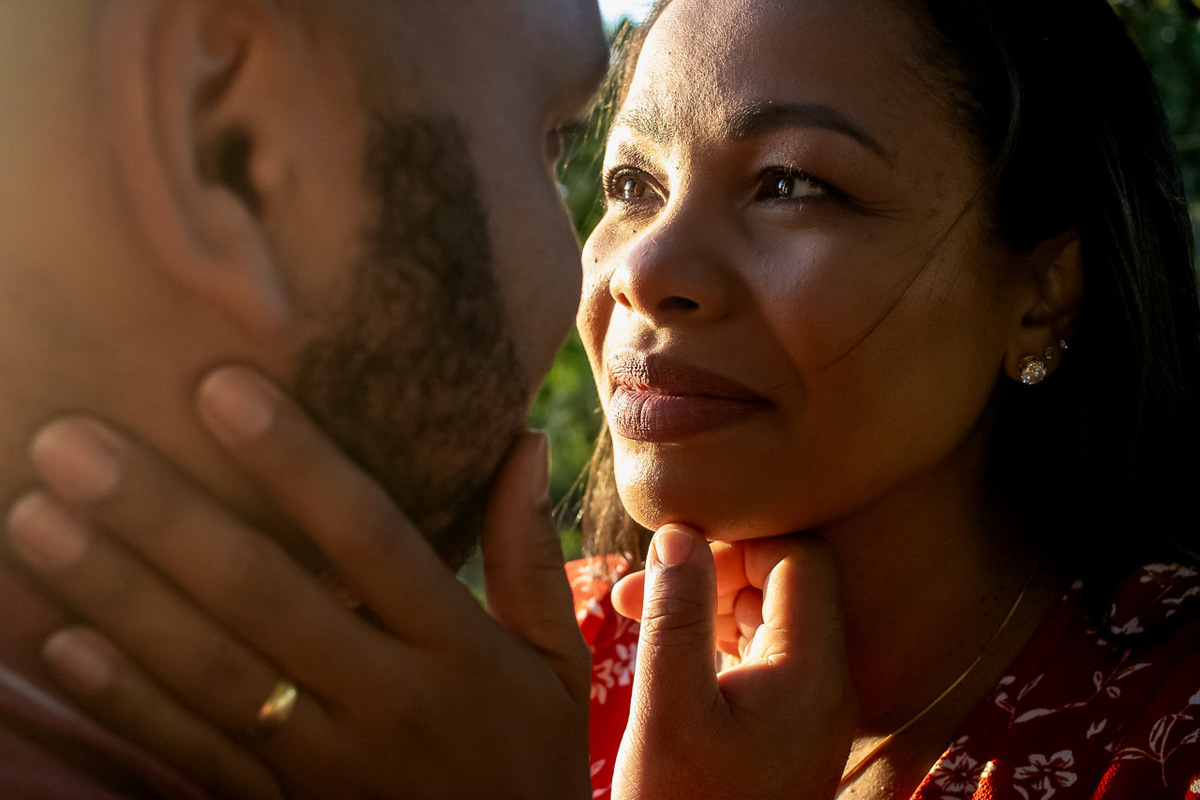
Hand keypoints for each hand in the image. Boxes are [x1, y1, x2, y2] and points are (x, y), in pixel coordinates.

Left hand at [3, 366, 591, 798]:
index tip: (221, 388)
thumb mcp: (556, 658)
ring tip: (37, 520)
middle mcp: (385, 701)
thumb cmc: (532, 754)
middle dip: (163, 517)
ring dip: (118, 595)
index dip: (297, 463)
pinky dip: (124, 703)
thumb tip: (523, 438)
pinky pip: (194, 755)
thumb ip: (530, 552)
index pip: (371, 539)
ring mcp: (325, 766)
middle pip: (264, 597)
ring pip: (208, 673)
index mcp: (456, 650)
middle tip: (72, 441)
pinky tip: (62, 644)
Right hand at [609, 526, 856, 799]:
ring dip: (707, 602)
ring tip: (638, 614)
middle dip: (713, 570)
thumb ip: (675, 615)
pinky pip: (760, 652)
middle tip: (641, 590)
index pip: (800, 558)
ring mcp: (810, 704)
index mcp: (811, 671)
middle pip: (787, 581)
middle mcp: (825, 682)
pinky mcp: (788, 723)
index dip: (738, 542)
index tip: (675, 559)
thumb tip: (677, 531)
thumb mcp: (668, 709)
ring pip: (770, 613)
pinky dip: (715, 636)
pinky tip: (669, 650)